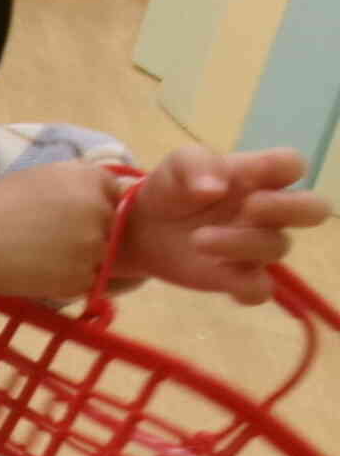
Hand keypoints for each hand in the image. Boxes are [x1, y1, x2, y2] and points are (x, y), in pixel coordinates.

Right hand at [0, 160, 125, 300]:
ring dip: (77, 261)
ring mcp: (93, 246)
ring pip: (99, 257)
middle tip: (49, 241)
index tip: (68, 216)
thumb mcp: (41, 176)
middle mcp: (99, 209)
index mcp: (90, 178)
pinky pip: (84, 283)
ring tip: (39, 258)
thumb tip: (106, 195)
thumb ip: (78, 183)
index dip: (94, 206)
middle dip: (88, 234)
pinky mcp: (81, 278)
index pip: (115, 195)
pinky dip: (65, 282)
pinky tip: (36, 273)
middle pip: (110, 228)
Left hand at [116, 147, 327, 304]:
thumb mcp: (177, 166)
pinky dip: (245, 287)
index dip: (282, 167)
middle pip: (313, 209)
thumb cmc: (172, 189)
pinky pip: (260, 290)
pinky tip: (216, 274)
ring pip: (277, 248)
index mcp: (258, 176)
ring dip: (240, 243)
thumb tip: (214, 188)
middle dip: (288, 208)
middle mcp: (267, 211)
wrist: (143, 227)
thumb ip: (196, 165)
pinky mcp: (237, 278)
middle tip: (249, 207)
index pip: (293, 165)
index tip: (247, 173)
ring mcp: (254, 246)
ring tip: (197, 239)